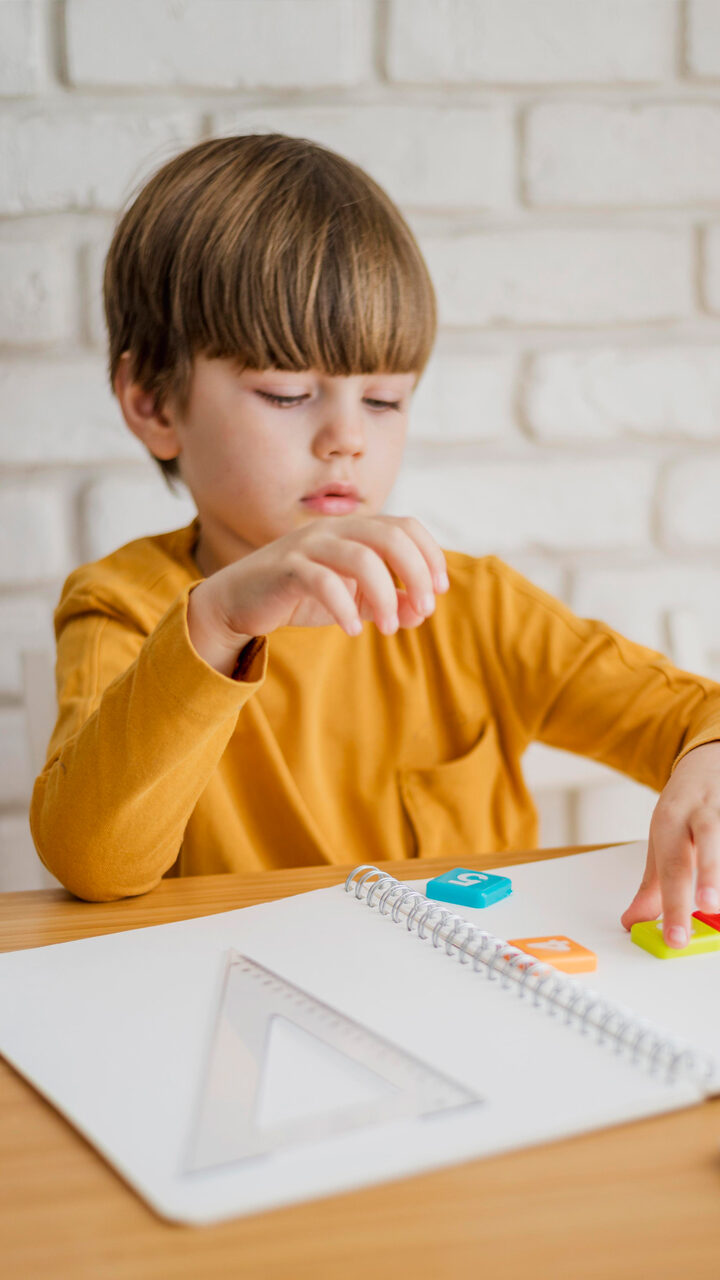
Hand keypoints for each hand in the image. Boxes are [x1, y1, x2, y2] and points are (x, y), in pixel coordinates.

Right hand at [187, 515, 448, 674]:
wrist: (239, 601)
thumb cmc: (301, 595)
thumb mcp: (352, 599)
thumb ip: (387, 601)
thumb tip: (421, 610)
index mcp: (354, 530)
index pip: (406, 526)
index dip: (430, 554)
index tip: (439, 590)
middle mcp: (334, 529)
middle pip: (390, 536)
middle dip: (416, 574)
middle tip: (424, 610)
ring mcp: (308, 545)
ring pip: (361, 558)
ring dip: (385, 595)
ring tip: (388, 628)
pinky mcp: (286, 568)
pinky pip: (323, 582)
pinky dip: (344, 608)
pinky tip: (351, 631)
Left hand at [621, 741, 719, 947]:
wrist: (706, 764)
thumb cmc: (683, 812)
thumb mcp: (662, 843)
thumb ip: (652, 887)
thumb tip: (631, 923)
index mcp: (672, 822)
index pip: (672, 868)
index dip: (674, 907)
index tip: (676, 940)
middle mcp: (702, 811)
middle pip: (706, 838)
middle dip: (709, 873)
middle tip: (708, 905)